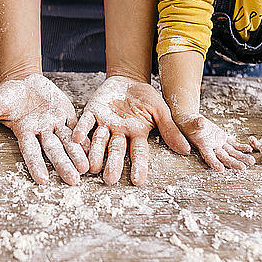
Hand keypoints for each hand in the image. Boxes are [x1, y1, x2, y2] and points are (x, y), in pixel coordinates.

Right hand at [0, 74, 88, 184]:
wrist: (23, 80)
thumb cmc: (7, 94)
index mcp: (24, 132)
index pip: (30, 151)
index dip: (36, 165)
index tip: (42, 180)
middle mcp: (41, 131)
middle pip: (53, 150)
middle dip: (63, 165)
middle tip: (73, 181)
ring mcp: (54, 123)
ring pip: (67, 141)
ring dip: (77, 154)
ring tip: (86, 169)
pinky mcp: (66, 114)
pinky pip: (76, 126)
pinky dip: (83, 137)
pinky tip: (93, 148)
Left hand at [71, 76, 189, 185]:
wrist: (128, 79)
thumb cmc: (145, 97)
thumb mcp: (161, 111)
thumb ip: (170, 129)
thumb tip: (186, 150)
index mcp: (136, 134)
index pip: (138, 153)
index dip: (138, 166)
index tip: (138, 181)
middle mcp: (119, 132)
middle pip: (115, 150)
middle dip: (112, 164)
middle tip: (109, 180)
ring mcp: (104, 123)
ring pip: (98, 140)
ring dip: (94, 152)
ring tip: (91, 167)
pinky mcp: (92, 112)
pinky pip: (85, 122)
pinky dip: (81, 130)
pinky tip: (75, 139)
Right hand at [178, 115, 254, 170]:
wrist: (192, 123)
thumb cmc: (189, 124)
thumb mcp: (192, 123)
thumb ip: (197, 123)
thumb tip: (201, 122)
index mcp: (203, 146)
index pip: (209, 157)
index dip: (214, 163)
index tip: (221, 169)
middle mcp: (212, 148)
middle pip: (224, 158)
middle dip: (233, 163)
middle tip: (243, 168)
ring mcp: (218, 145)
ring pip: (231, 153)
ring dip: (241, 157)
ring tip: (251, 161)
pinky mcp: (222, 139)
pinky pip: (233, 144)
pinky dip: (241, 147)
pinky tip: (249, 149)